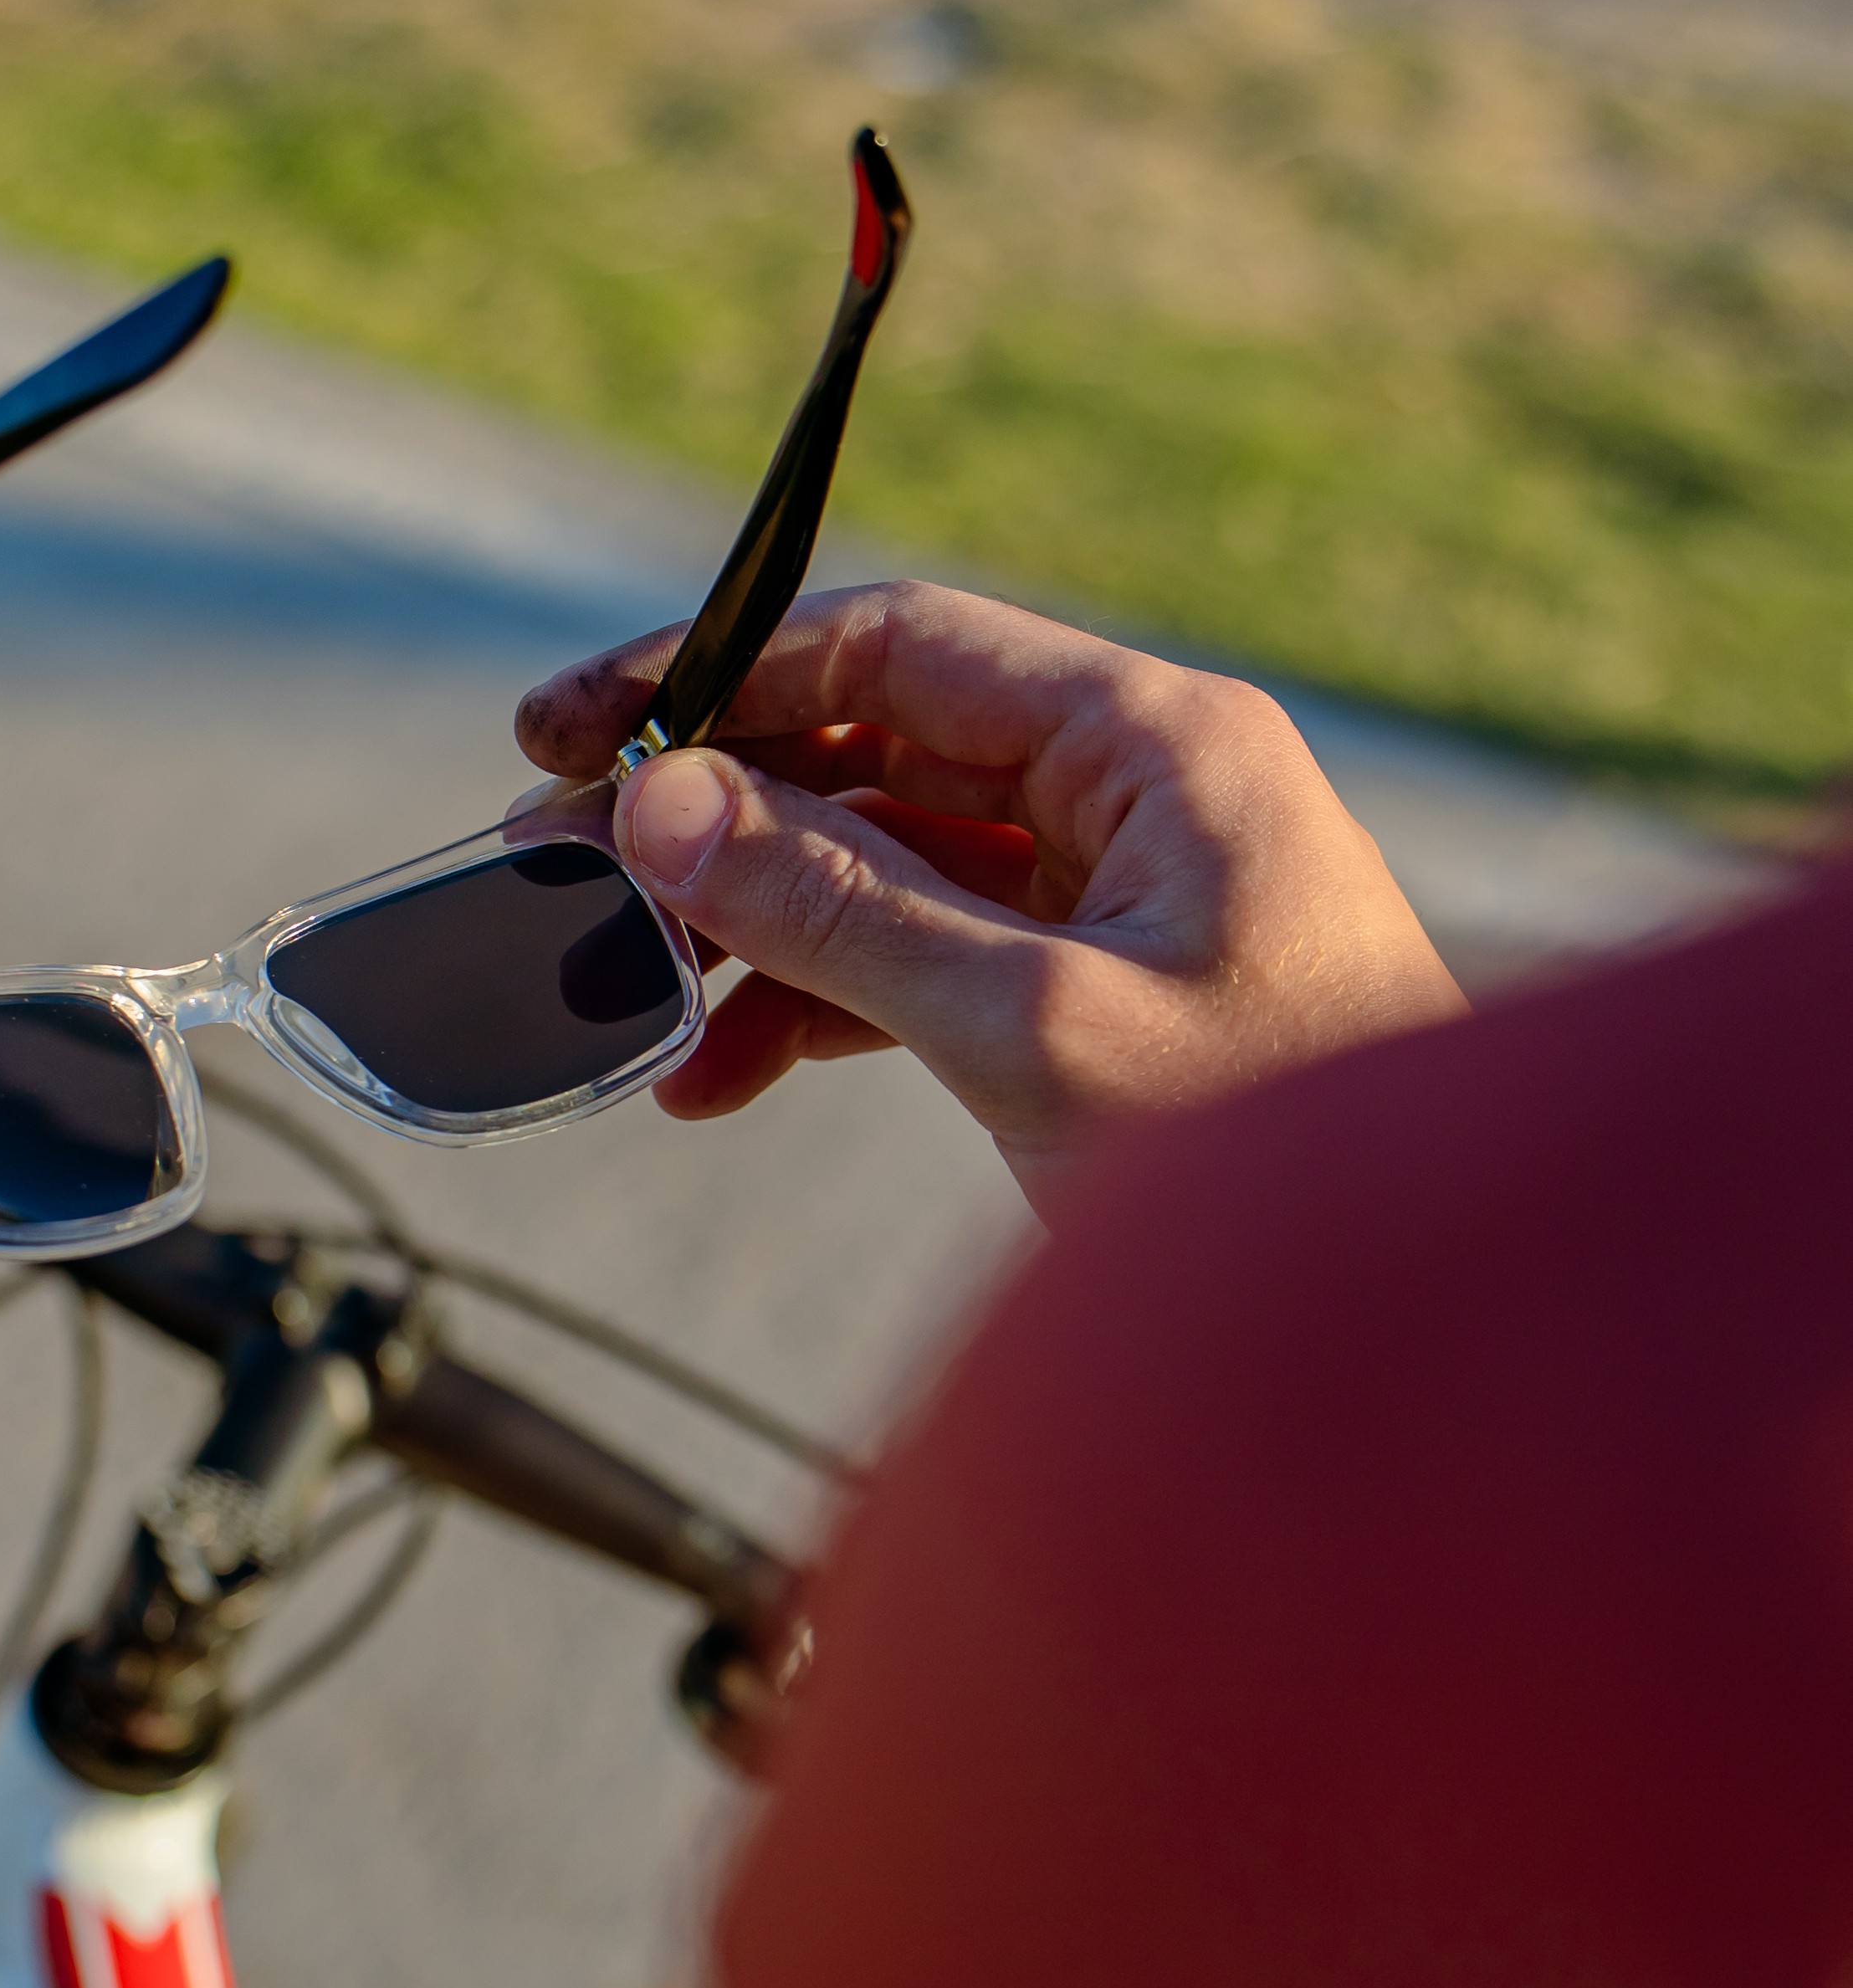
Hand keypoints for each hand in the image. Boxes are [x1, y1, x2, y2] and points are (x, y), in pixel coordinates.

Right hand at [519, 581, 1465, 1216]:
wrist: (1434, 1339)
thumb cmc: (1283, 1168)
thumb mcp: (1029, 1030)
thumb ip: (836, 909)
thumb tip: (662, 805)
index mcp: (1153, 744)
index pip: (894, 648)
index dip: (716, 677)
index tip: (571, 731)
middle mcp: (1136, 789)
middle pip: (874, 748)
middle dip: (712, 809)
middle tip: (553, 858)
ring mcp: (1118, 891)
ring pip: (886, 859)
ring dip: (748, 921)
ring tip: (614, 985)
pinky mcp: (1099, 988)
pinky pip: (927, 956)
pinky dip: (818, 1004)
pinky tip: (715, 1073)